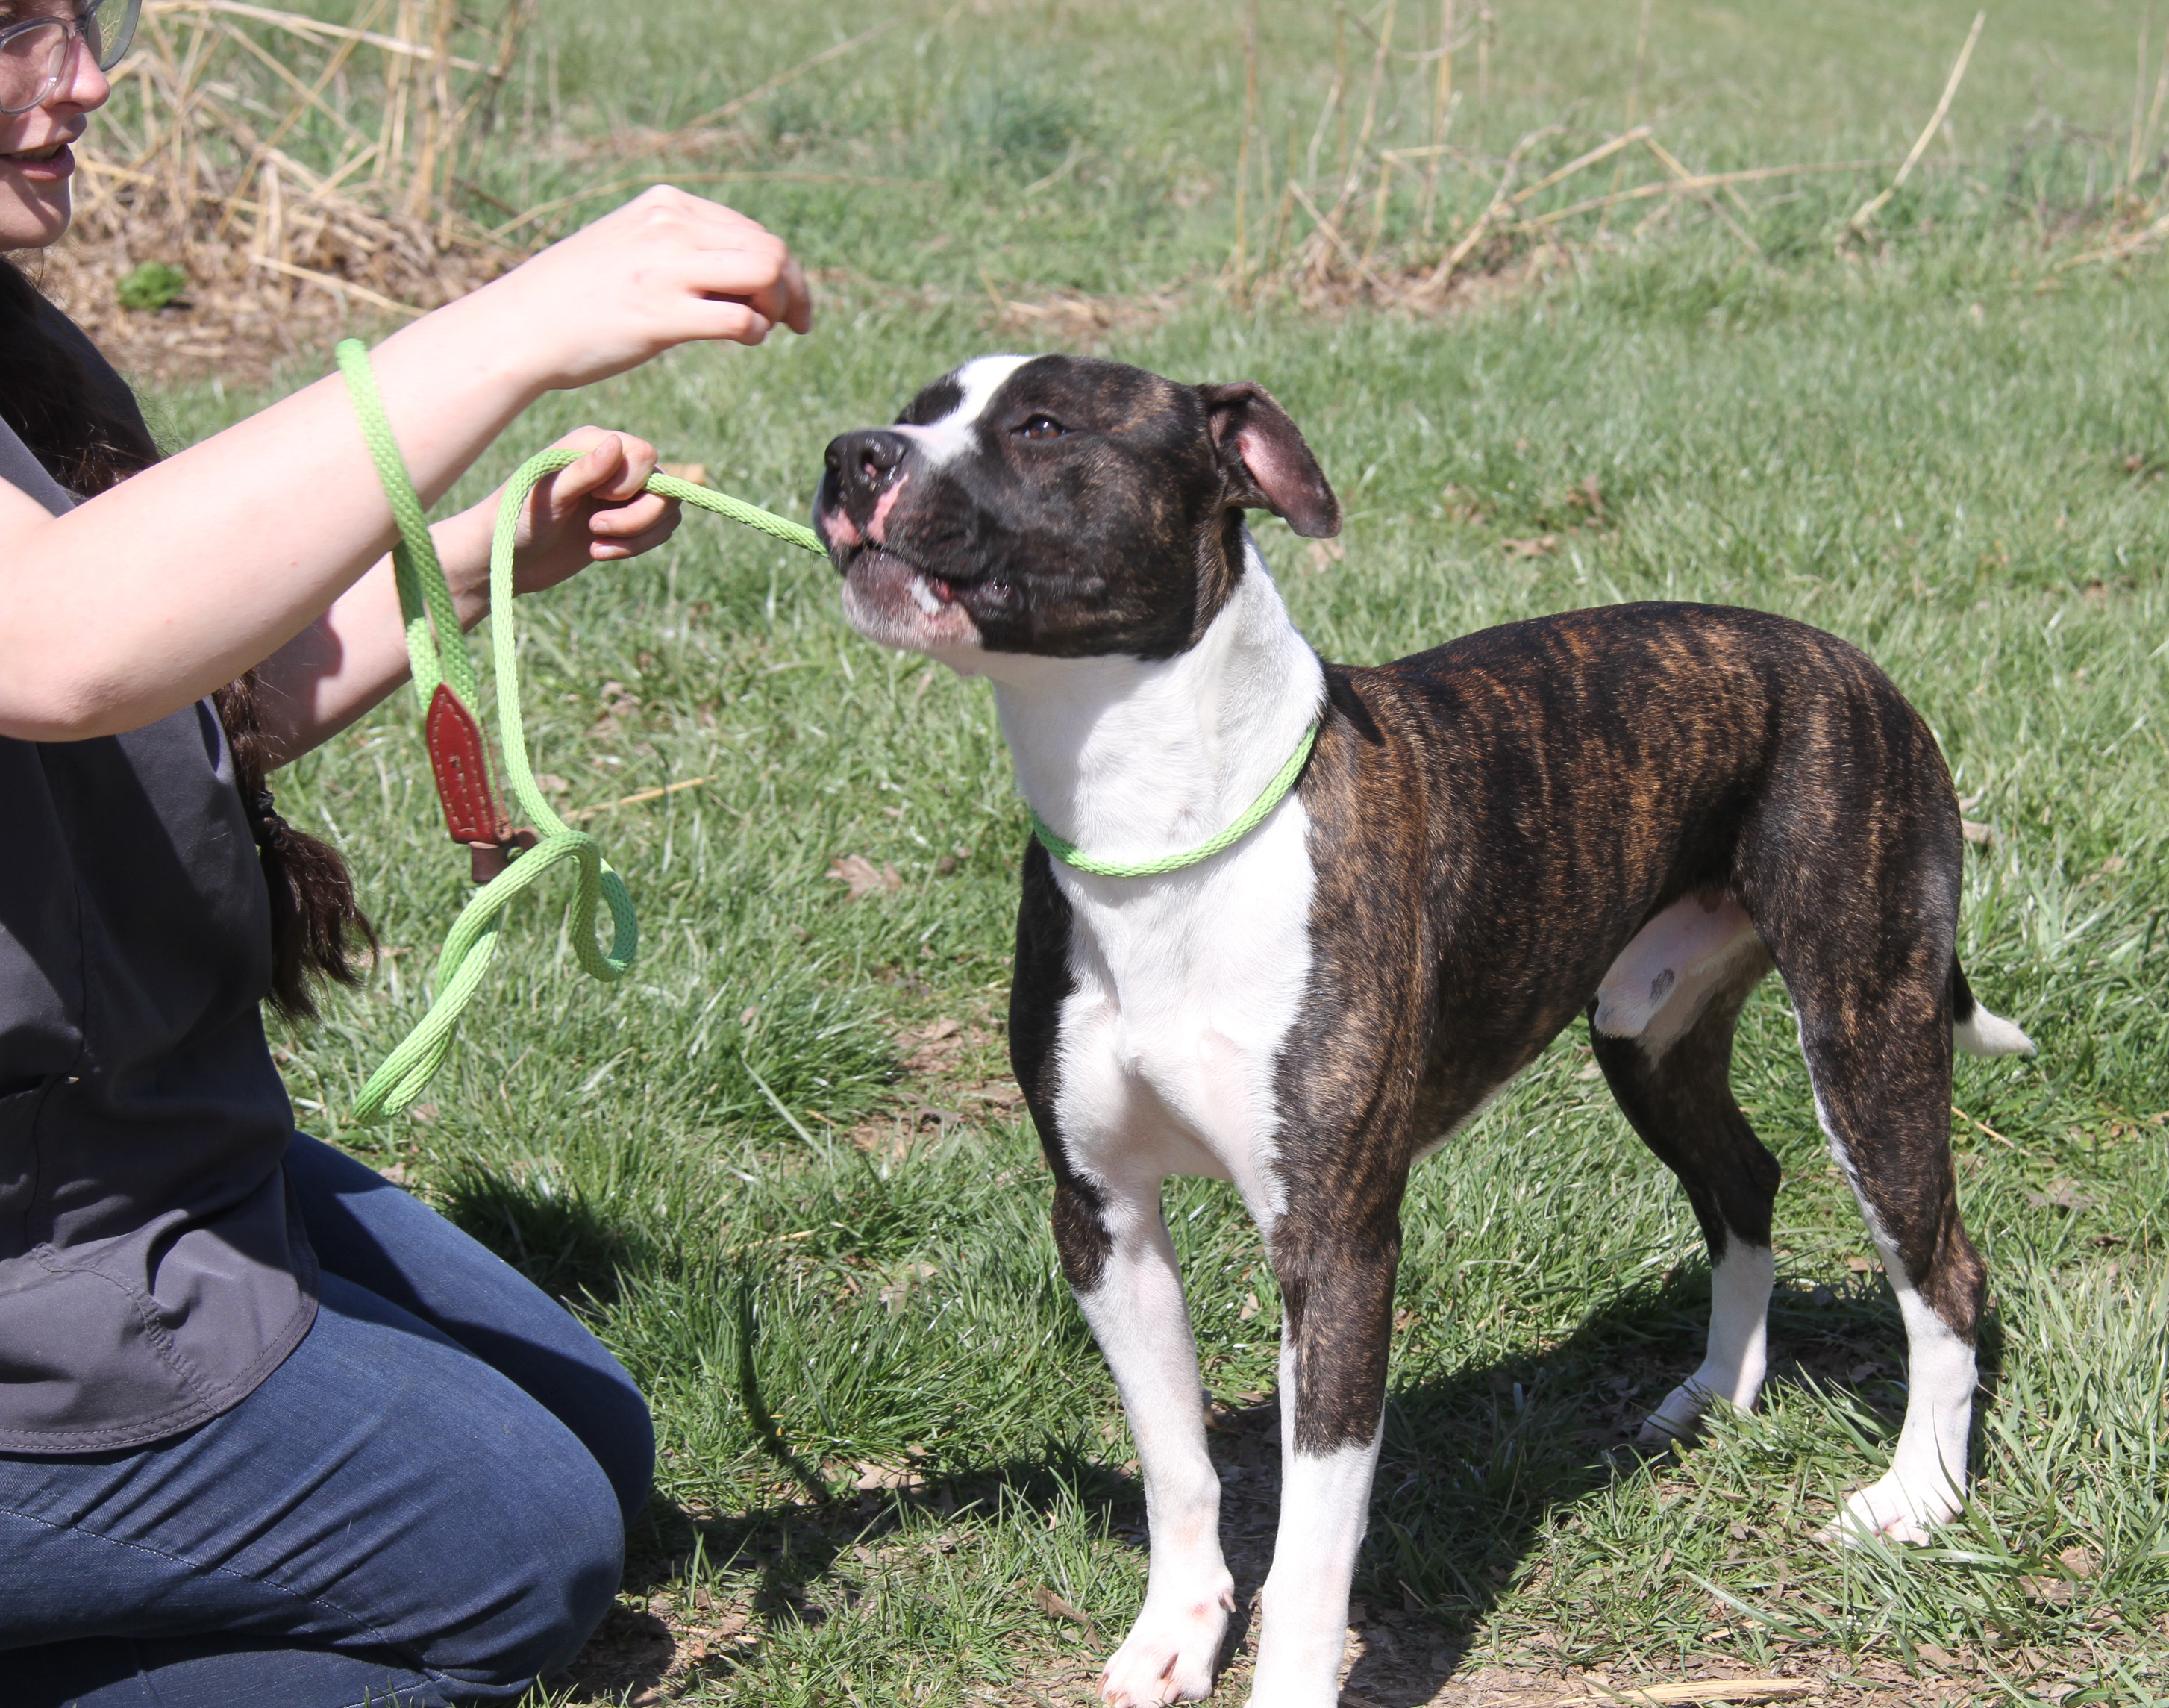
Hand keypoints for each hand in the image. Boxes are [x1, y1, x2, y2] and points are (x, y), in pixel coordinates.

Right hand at [464, 188, 814, 393]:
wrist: (521, 327)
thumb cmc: (577, 297)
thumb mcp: (632, 247)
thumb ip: (682, 247)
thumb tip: (741, 269)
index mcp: (666, 205)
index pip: (751, 229)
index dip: (783, 268)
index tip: (786, 302)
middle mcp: (670, 225)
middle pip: (770, 250)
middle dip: (793, 290)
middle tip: (795, 324)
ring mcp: (667, 268)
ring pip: (766, 274)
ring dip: (779, 307)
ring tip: (763, 329)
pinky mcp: (662, 314)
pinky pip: (741, 318)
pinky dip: (755, 332)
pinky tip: (741, 341)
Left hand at [491, 427, 681, 596]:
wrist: (504, 560)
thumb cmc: (515, 520)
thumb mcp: (548, 496)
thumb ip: (583, 471)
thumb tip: (617, 443)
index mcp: (591, 446)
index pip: (645, 454)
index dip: (632, 482)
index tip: (597, 499)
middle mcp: (612, 466)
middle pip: (664, 485)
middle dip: (639, 516)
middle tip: (595, 528)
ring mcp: (621, 496)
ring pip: (667, 510)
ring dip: (639, 536)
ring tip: (597, 545)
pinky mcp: (625, 524)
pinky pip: (659, 531)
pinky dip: (636, 547)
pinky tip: (598, 552)